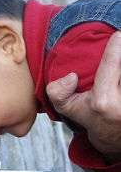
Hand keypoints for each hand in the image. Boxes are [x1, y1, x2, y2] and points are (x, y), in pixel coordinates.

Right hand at [46, 31, 120, 162]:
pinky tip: (120, 72)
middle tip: (119, 44)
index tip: (118, 35)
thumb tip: (71, 76)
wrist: (113, 136)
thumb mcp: (65, 107)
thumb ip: (56, 91)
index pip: (112, 64)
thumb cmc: (88, 116)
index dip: (117, 45)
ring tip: (119, 56)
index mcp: (102, 101)